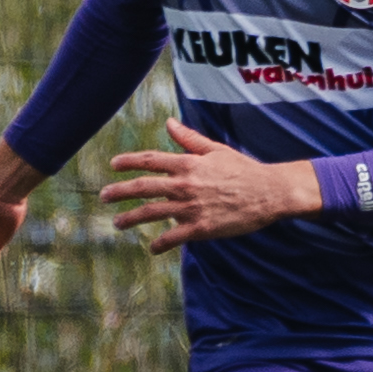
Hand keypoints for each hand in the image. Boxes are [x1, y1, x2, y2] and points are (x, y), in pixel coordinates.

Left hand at [101, 118, 322, 247]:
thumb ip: (189, 139)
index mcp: (188, 164)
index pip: (150, 160)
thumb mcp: (216, 150)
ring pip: (151, 213)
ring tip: (118, 223)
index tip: (113, 165)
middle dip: (119, 192)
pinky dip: (159, 244)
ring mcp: (190, 208)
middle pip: (142, 187)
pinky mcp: (200, 228)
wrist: (269, 193)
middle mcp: (184, 185)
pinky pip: (172, 238)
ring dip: (131, 218)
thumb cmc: (244, 170)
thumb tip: (169, 123)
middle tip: (103, 197)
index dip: (128, 162)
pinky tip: (152, 248)